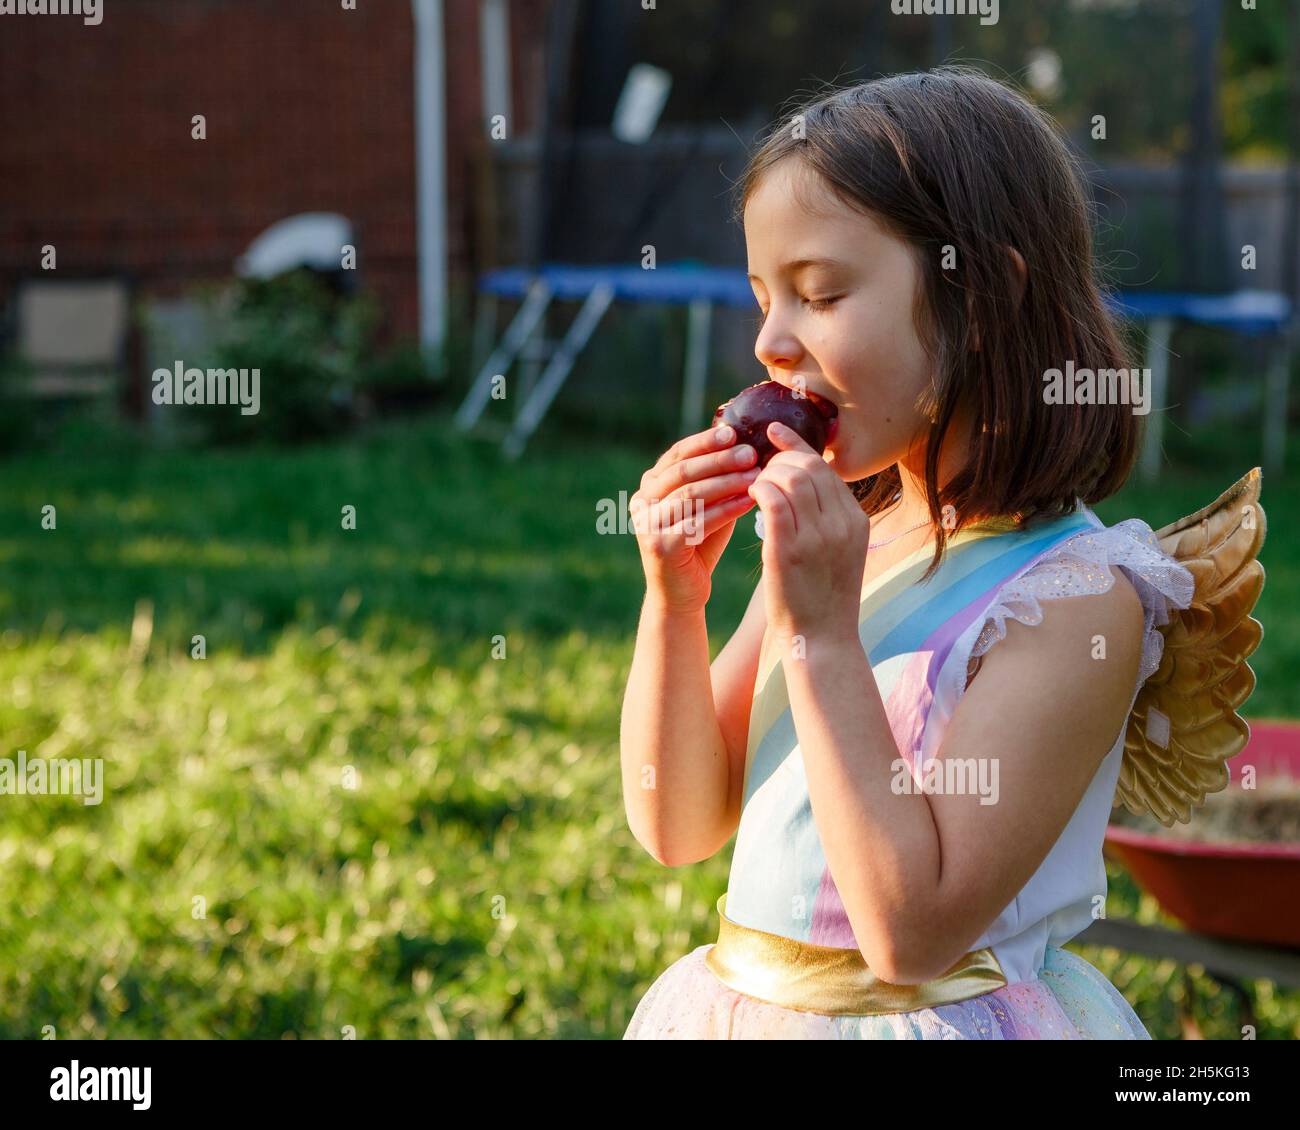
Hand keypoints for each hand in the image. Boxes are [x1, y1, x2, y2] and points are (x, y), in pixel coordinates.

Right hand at [629, 424, 760, 613]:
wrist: (680, 594)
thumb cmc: (698, 545)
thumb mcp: (705, 506)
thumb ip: (714, 481)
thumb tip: (744, 446)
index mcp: (649, 486)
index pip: (676, 455)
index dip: (704, 442)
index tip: (733, 433)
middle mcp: (642, 502)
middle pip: (683, 472)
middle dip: (718, 460)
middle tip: (749, 453)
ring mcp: (647, 524)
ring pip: (690, 495)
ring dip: (726, 482)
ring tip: (755, 475)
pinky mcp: (661, 546)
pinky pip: (698, 522)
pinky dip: (726, 510)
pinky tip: (749, 502)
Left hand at [747, 420, 869, 643]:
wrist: (822, 640)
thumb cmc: (824, 598)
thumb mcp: (840, 552)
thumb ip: (829, 518)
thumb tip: (804, 485)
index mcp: (857, 521)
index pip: (826, 469)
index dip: (797, 447)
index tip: (776, 432)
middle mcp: (842, 523)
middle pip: (808, 467)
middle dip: (778, 460)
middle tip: (758, 470)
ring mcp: (818, 536)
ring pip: (789, 479)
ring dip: (765, 475)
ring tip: (752, 486)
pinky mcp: (790, 550)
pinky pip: (772, 500)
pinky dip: (757, 490)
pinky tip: (748, 496)